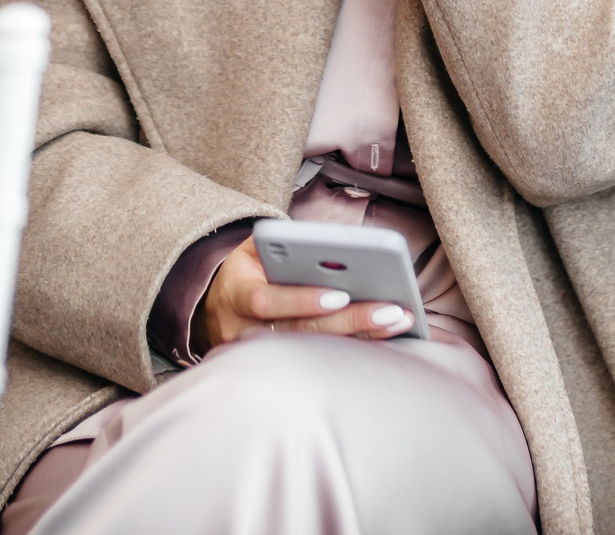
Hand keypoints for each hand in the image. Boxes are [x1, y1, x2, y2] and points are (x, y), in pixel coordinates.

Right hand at [196, 238, 418, 350]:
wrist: (216, 308)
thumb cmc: (248, 271)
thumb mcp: (254, 249)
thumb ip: (284, 245)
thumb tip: (331, 248)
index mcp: (235, 294)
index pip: (265, 301)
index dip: (301, 300)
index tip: (340, 294)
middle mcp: (243, 331)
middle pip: (300, 331)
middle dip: (349, 320)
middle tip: (390, 310)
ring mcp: (259, 357)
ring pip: (314, 351)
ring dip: (360, 336)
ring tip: (397, 320)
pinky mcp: (277, 369)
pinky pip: (320, 359)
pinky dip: (354, 347)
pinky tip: (384, 335)